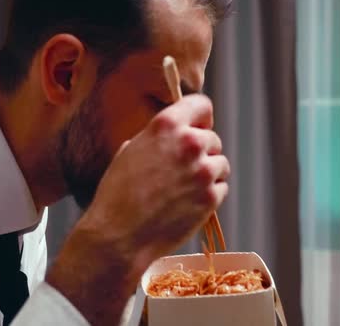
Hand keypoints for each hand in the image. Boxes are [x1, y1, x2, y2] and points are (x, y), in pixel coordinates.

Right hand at [87, 94, 229, 260]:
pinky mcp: (211, 197)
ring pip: (221, 164)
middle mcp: (189, 143)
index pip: (201, 105)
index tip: (197, 127)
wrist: (119, 234)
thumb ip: (157, 138)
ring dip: (208, 173)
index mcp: (166, 125)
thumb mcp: (130, 151)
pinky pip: (221, 188)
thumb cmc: (117, 194)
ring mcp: (203, 171)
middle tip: (183, 169)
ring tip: (185, 188)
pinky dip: (210, 194)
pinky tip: (188, 203)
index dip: (200, 117)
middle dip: (202, 151)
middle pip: (213, 138)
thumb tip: (173, 137)